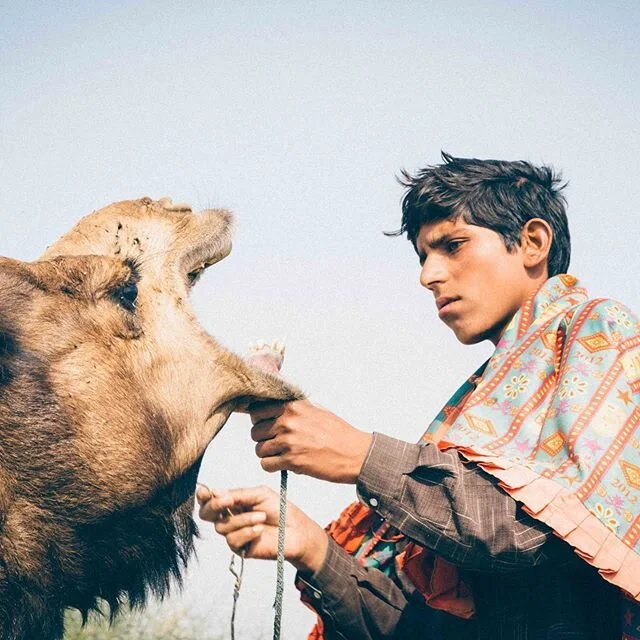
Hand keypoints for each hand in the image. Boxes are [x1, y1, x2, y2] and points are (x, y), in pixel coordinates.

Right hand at [196, 484, 327, 573]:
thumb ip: (239, 494)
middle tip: (228, 501)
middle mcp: (230, 517)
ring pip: (222, 527)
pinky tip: (260, 530)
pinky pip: (233, 540)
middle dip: (214, 506)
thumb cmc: (280, 510)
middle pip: (206, 514)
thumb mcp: (260, 494)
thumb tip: (216, 492)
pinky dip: (246, 532)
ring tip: (262, 517)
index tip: (205, 492)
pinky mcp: (240, 548)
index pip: (211, 499)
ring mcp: (234, 533)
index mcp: (233, 502)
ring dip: (242, 519)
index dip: (204, 496)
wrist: (296, 530)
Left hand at [249, 399, 372, 483]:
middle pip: (255, 431)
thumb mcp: (316, 410)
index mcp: (293, 406)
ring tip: (282, 455)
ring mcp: (289, 441)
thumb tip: (274, 408)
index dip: (259, 420)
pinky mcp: (292, 460)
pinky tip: (283, 464)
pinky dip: (272, 466)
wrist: (355, 453)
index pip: (257, 410)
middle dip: (263, 438)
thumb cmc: (339, 433)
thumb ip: (294, 408)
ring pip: (259, 449)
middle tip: (276, 443)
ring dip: (268, 454)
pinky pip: (266, 464)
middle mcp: (288, 421)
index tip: (266, 426)